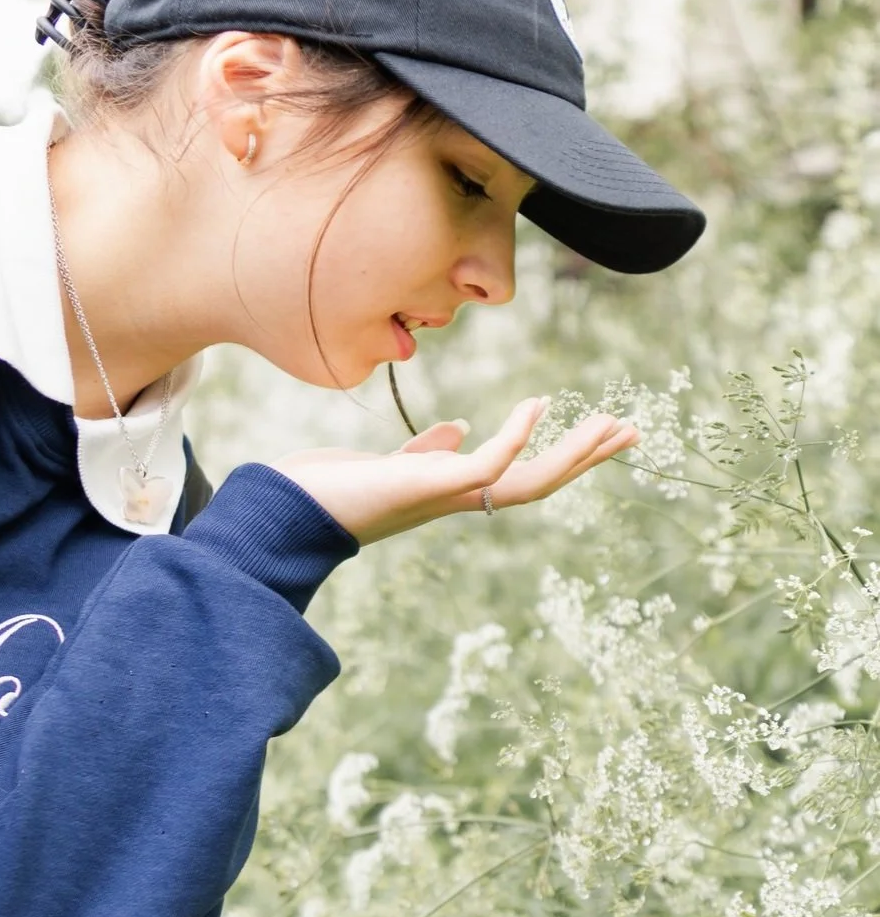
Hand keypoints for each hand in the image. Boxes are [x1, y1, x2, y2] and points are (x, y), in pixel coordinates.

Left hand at [269, 398, 638, 545]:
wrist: (286, 510)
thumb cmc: (330, 489)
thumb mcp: (391, 465)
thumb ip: (427, 453)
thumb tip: (457, 432)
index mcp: (452, 493)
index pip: (520, 475)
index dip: (561, 456)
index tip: (596, 429)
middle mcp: (457, 500)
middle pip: (540, 484)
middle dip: (585, 459)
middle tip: (630, 431)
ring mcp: (446, 496)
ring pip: (528, 483)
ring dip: (573, 456)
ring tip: (611, 425)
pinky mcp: (430, 487)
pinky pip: (488, 465)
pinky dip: (515, 438)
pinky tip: (536, 406)